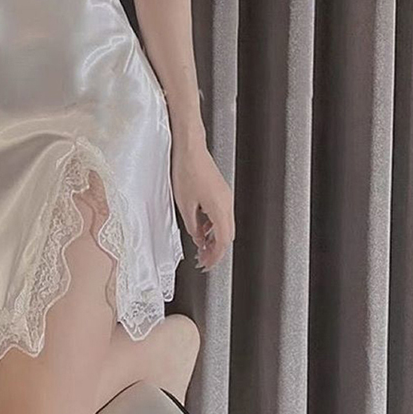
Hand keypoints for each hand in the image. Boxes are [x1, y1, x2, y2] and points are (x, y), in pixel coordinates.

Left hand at [171, 139, 234, 272]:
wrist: (190, 147)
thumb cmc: (186, 170)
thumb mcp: (184, 204)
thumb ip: (193, 226)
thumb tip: (198, 238)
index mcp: (220, 209)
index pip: (223, 242)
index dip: (215, 257)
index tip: (206, 265)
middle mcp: (227, 203)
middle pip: (227, 235)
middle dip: (216, 250)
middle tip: (203, 259)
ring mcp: (226, 196)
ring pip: (225, 225)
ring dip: (215, 238)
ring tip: (200, 246)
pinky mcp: (221, 190)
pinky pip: (221, 214)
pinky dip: (214, 225)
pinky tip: (201, 228)